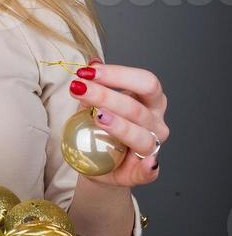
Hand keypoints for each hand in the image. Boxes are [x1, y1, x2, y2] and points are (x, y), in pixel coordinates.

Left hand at [68, 59, 169, 187]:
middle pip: (137, 107)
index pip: (144, 81)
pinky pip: (149, 172)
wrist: (97, 161)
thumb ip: (97, 84)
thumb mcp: (96, 102)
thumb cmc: (100, 126)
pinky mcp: (144, 172)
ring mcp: (153, 147)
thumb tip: (92, 63)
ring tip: (98, 116)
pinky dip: (149, 168)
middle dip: (106, 96)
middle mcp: (156, 121)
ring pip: (141, 135)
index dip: (117, 74)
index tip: (86, 72)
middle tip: (79, 89)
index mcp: (151, 99)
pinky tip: (147, 164)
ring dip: (119, 125)